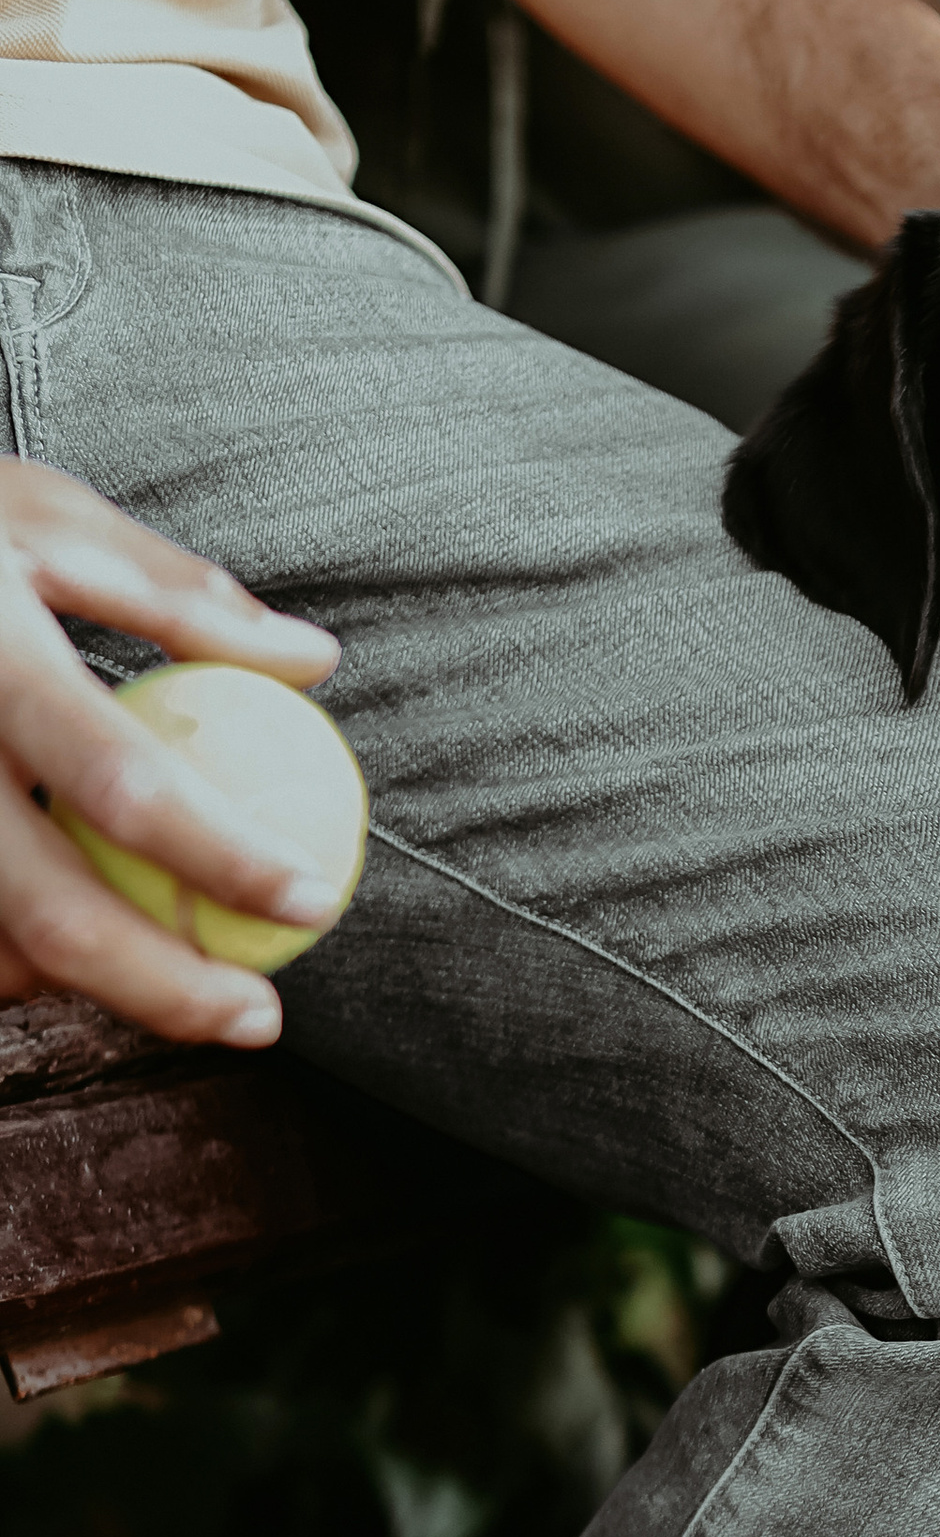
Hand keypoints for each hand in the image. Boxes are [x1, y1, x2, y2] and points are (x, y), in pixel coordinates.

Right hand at [0, 462, 343, 1046]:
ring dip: (96, 991)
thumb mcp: (44, 518)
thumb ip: (175, 595)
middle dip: (169, 991)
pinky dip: (22, 963)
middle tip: (261, 1018)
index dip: (224, 858)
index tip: (313, 900)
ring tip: (186, 991)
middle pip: (53, 913)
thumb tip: (312, 660)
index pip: (122, 783)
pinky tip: (84, 955)